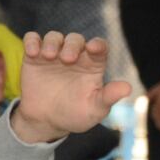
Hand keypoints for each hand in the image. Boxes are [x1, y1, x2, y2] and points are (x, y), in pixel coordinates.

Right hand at [12, 32, 131, 143]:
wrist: (47, 122)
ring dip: (52, 42)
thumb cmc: (76, 114)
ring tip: (48, 56)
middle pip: (76, 39)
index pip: (99, 48)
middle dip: (73, 45)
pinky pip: (32, 40)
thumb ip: (109, 97)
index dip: (98, 45)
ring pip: (54, 37)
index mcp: (93, 65)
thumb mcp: (95, 109)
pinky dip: (32, 41)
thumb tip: (128, 88)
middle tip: (67, 59)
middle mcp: (75, 56)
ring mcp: (54, 55)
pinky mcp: (34, 57)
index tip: (94, 48)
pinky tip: (33, 52)